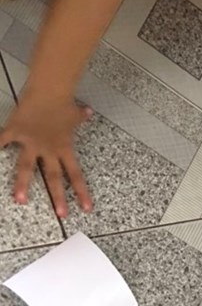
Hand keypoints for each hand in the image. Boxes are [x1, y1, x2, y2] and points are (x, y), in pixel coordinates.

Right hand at [0, 94, 92, 216]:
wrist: (49, 89)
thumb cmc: (63, 102)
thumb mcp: (75, 113)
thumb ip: (80, 117)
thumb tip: (88, 113)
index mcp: (64, 149)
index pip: (76, 175)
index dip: (82, 192)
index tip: (86, 209)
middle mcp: (48, 149)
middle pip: (54, 177)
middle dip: (58, 197)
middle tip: (61, 216)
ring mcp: (31, 142)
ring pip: (26, 167)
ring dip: (23, 185)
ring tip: (20, 201)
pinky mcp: (15, 131)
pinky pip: (3, 140)